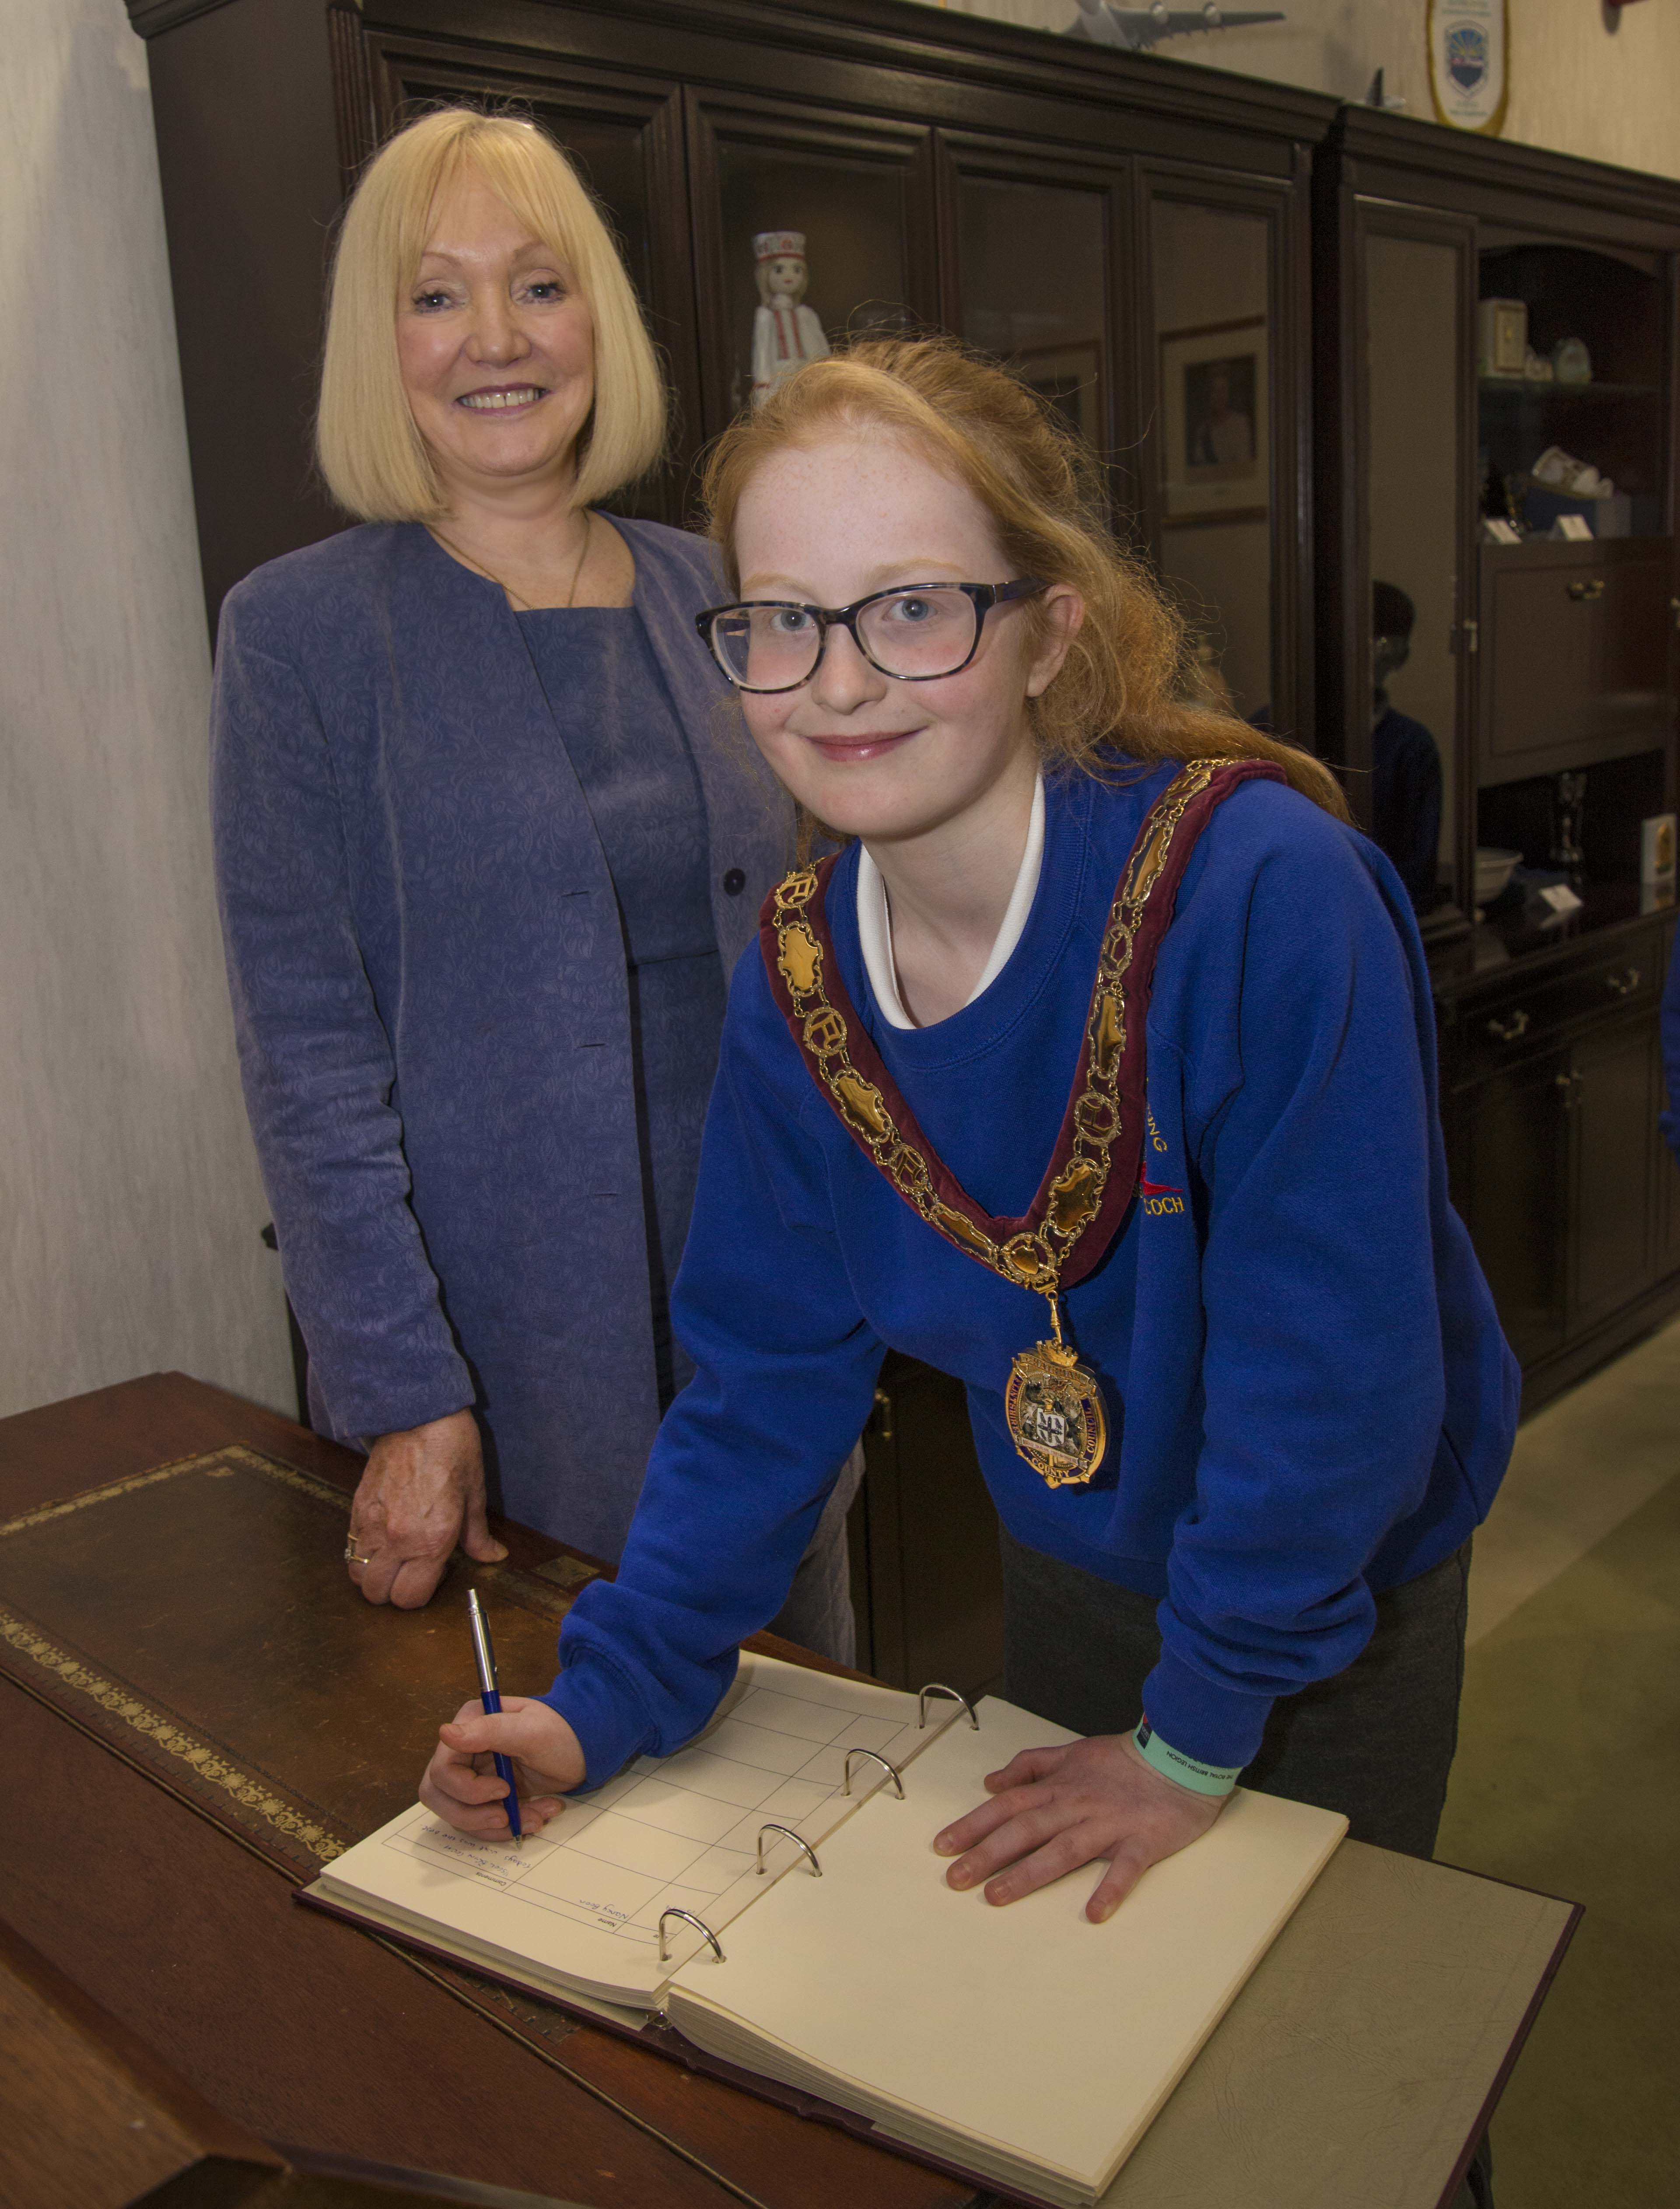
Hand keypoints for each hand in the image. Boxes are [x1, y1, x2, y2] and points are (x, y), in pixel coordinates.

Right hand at [347, 1409, 504, 1607]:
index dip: (421, 1594)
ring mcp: (372, 1525)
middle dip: (393, 1591)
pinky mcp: (356, 1509)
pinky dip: (362, 1552)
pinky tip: (382, 1536)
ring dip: (373, 1574)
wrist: (418, 1415)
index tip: (434, 1575)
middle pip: (377, 1594)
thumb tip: (493, 1556)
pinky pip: (351, 1546)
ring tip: (394, 1557)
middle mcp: (397, 1539)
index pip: (411, 1598)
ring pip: (357, 1574)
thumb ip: (478, 1535)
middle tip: (412, 1570)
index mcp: (431, 1541)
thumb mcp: (475, 1493)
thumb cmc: (452, 1449)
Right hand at [419, 1695, 585, 1840]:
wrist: (585, 1750)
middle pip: (441, 1797)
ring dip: (496, 1826)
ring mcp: (473, 1776)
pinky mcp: (487, 1797)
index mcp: (469, 1726)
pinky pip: (482, 1823)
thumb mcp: (530, 1730)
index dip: (467, 1789)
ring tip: (535, 1817)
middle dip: (474, 1816)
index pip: (442, 1770)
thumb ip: (489, 1730)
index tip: (503, 1789)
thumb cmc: (561, 1733)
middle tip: (507, 1818)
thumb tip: (444, 1733)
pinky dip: (509, 1827)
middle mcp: (464, 1751)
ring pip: (459, 1816)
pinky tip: (537, 1816)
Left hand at [933, 1731, 1227, 1922]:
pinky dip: (1110, 1889)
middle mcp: (1076, 1805)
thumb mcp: (1071, 1752)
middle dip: (987, 1854)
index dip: (973, 1825)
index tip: (942, 1846)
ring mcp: (1108, 1824)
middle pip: (1025, 1829)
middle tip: (955, 1878)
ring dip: (1029, 1873)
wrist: (1178, 1756)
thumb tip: (992, 1781)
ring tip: (997, 1897)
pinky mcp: (1142, 1841)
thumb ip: (1030, 1766)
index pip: (1007, 1806)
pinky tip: (1094, 1913)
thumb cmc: (1122, 1760)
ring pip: (1063, 1850)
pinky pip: (1125, 1867)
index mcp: (1058, 1786)